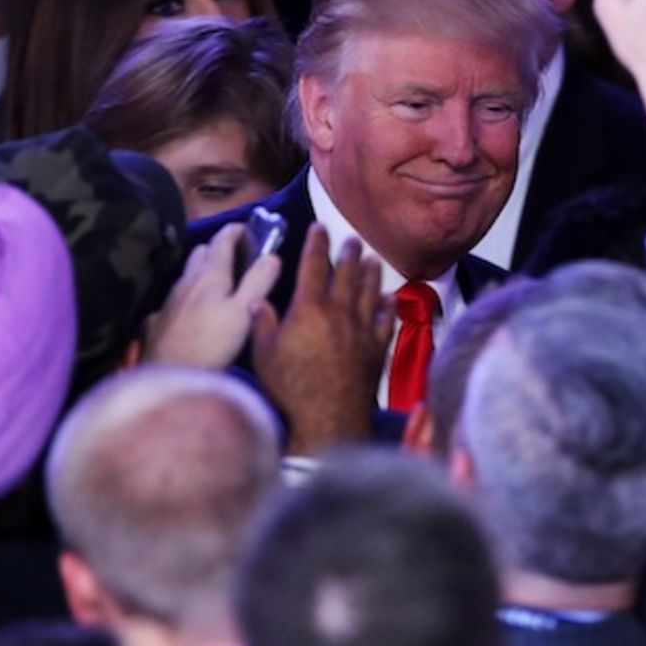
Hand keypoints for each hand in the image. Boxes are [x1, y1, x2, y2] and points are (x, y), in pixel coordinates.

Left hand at [144, 225, 282, 368]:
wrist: (169, 375)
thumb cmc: (212, 343)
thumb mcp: (244, 312)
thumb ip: (258, 282)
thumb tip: (272, 256)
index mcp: (210, 276)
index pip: (221, 240)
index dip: (235, 231)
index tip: (246, 229)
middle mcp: (186, 282)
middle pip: (200, 253)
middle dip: (216, 249)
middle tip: (234, 258)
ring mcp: (169, 301)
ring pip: (185, 276)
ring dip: (200, 273)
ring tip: (216, 285)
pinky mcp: (157, 321)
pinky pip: (172, 302)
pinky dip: (184, 300)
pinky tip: (189, 314)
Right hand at [251, 226, 393, 454]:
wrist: (329, 418)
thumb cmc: (291, 387)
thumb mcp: (264, 354)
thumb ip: (262, 324)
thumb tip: (256, 302)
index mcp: (309, 308)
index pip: (314, 266)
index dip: (317, 244)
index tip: (320, 228)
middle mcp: (339, 312)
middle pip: (347, 274)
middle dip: (349, 253)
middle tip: (353, 239)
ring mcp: (361, 330)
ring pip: (370, 293)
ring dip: (371, 274)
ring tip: (373, 260)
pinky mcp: (376, 350)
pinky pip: (385, 322)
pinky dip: (388, 308)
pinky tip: (389, 300)